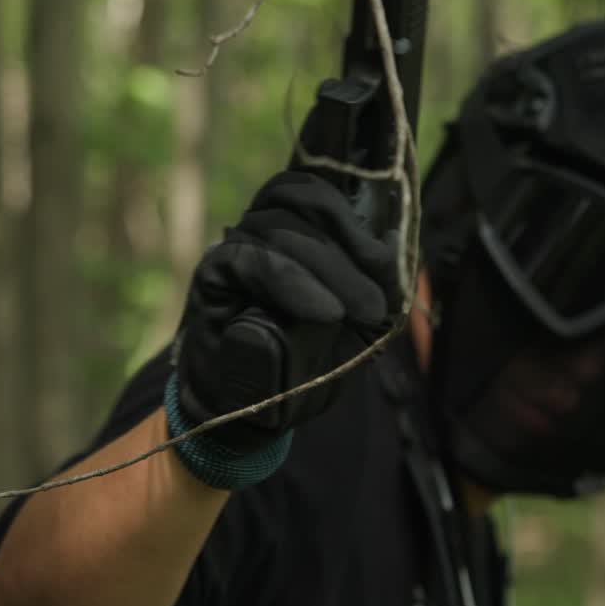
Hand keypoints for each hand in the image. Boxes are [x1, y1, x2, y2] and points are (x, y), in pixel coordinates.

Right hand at [175, 171, 401, 450]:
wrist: (250, 412)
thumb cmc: (300, 365)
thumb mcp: (352, 327)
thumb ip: (373, 284)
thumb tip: (392, 239)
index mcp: (294, 232)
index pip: (318, 193)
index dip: (354, 219)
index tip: (386, 265)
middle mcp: (259, 231)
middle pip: (302, 198)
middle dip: (350, 246)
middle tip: (375, 302)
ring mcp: (233, 249)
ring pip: (278, 225)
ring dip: (326, 267)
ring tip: (351, 313)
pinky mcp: (212, 276)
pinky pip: (250, 260)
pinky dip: (291, 282)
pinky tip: (321, 312)